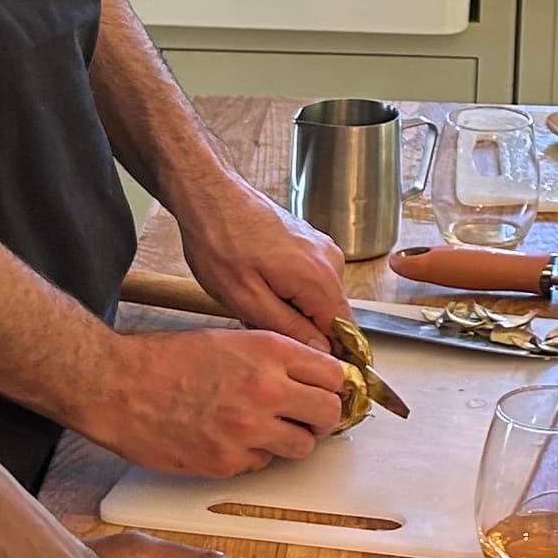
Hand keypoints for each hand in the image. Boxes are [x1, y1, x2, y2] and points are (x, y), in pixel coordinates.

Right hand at [73, 323, 344, 477]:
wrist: (118, 386)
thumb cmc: (167, 359)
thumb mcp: (230, 339)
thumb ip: (274, 357)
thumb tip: (312, 375)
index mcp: (269, 352)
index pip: (334, 374)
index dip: (331, 385)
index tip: (325, 392)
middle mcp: (267, 390)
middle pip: (328, 413)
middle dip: (320, 417)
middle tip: (304, 417)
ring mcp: (248, 430)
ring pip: (303, 446)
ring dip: (291, 440)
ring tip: (266, 430)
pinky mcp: (228, 461)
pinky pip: (263, 464)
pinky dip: (254, 456)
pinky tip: (231, 439)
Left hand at [173, 174, 349, 345]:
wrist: (211, 197)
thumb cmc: (220, 244)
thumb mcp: (247, 300)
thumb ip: (290, 330)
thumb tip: (322, 351)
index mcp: (320, 279)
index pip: (346, 334)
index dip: (328, 354)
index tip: (301, 360)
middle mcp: (331, 262)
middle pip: (331, 317)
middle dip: (301, 329)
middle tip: (260, 323)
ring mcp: (323, 249)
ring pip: (318, 300)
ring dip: (292, 309)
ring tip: (254, 299)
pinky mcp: (312, 243)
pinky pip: (310, 281)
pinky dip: (289, 290)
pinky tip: (259, 283)